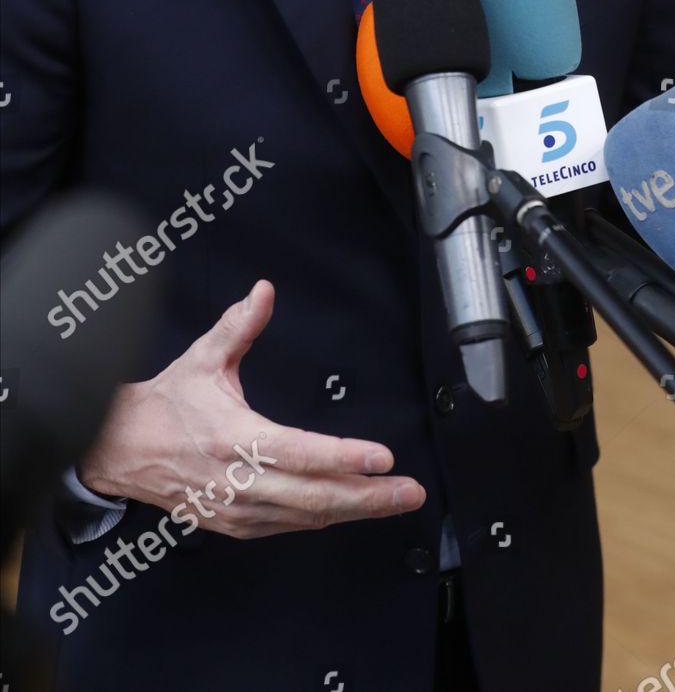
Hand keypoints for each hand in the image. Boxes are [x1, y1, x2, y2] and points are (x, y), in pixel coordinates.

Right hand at [78, 279, 426, 537]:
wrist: (121, 450)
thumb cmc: (168, 403)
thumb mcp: (203, 358)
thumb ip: (240, 326)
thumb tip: (264, 290)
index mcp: (234, 439)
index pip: (300, 453)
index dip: (344, 458)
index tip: (383, 457)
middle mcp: (238, 482)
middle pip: (314, 497)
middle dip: (368, 496)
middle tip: (409, 490)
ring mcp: (238, 511)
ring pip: (307, 517)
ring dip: (356, 510)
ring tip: (396, 500)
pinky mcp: (237, 526)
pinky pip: (290, 526)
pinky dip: (325, 518)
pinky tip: (354, 508)